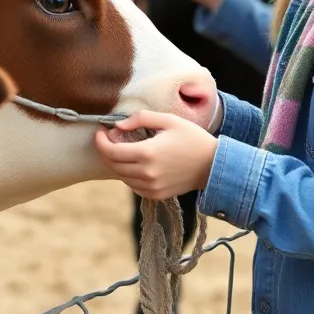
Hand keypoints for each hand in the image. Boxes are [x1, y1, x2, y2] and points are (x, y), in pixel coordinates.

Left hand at [94, 111, 217, 199]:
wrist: (213, 164)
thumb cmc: (192, 138)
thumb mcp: (168, 120)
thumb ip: (141, 118)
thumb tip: (118, 125)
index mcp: (147, 153)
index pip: (112, 151)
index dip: (101, 141)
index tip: (100, 131)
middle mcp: (146, 173)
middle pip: (113, 165)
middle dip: (106, 150)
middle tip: (110, 138)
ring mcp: (151, 187)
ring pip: (121, 177)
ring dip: (117, 163)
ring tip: (123, 148)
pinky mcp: (156, 195)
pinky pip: (133, 186)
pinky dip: (128, 174)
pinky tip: (136, 162)